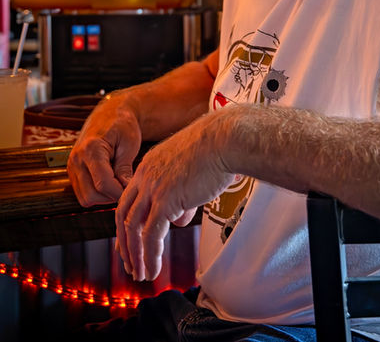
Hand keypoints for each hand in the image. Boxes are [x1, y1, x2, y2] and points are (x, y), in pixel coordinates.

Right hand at [67, 93, 141, 206]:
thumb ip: (124, 169)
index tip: (132, 188)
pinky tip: (110, 182)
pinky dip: (97, 194)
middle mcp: (76, 159)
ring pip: (85, 198)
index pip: (103, 183)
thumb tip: (125, 192)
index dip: (119, 192)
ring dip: (103, 197)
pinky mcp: (72, 172)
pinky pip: (83, 194)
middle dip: (111, 196)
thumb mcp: (129, 144)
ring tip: (118, 183)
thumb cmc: (123, 125)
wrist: (110, 114)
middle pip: (91, 195)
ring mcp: (72, 166)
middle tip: (125, 186)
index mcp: (91, 148)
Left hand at [115, 111, 234, 280]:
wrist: (224, 138)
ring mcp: (153, 187)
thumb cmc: (216, 149)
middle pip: (124, 214)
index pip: (130, 199)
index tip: (130, 242)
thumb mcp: (191, 173)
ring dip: (135, 255)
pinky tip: (153, 270)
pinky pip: (151, 234)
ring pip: (133, 228)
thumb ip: (181, 197)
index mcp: (149, 166)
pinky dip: (150, 256)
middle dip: (125, 243)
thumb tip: (178, 220)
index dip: (127, 223)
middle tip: (130, 263)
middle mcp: (146, 176)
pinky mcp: (166, 199)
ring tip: (141, 274)